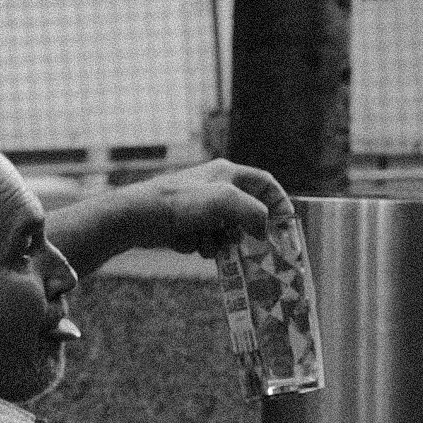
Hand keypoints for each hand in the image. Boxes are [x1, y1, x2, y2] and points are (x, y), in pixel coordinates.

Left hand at [128, 157, 291, 255]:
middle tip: (251, 248)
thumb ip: (255, 213)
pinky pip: (209, 240)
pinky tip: (189, 244)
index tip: (286, 229)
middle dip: (247, 232)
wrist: (135, 217)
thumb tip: (265, 231)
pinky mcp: (188, 225)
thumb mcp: (225, 201)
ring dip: (222, 243)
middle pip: (248, 213)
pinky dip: (203, 246)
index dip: (280, 205)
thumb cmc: (179, 203)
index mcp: (228, 174)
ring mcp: (202, 208)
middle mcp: (216, 188)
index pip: (267, 186)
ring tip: (207, 244)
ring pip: (229, 232)